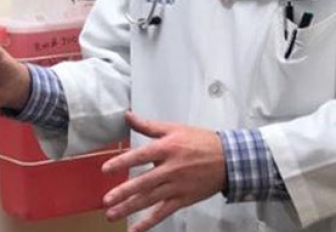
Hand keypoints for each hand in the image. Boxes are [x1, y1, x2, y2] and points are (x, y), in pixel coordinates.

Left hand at [101, 111, 225, 231]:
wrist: (229, 160)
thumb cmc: (201, 142)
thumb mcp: (175, 128)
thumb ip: (149, 125)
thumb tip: (128, 116)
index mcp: (168, 148)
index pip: (141, 156)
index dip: (123, 162)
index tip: (106, 169)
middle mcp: (171, 169)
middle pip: (144, 182)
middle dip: (124, 192)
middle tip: (106, 200)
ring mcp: (177, 186)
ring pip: (150, 199)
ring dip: (130, 208)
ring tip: (112, 214)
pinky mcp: (183, 199)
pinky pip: (163, 212)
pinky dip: (149, 222)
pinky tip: (135, 229)